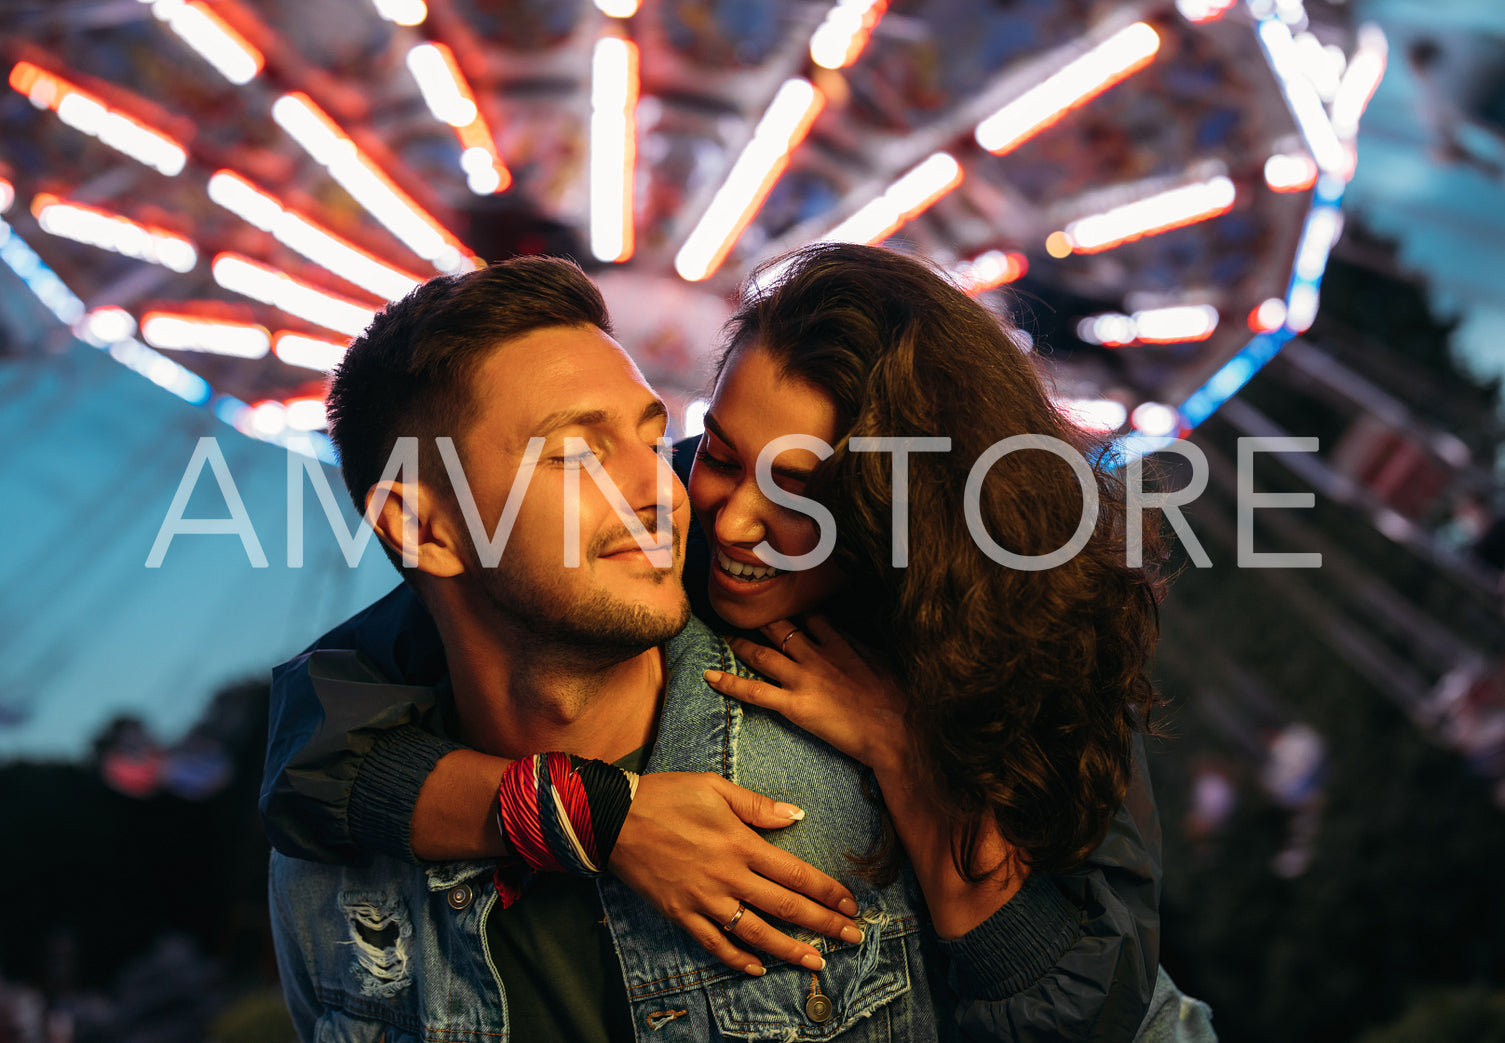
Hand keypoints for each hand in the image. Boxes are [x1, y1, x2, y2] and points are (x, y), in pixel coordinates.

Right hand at [608, 771, 864, 975]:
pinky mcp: (681, 914)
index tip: (850, 904)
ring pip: (755, 932)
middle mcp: (727, 876)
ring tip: (817, 962)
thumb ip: (757, 805)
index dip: (826, 890)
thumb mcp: (714, 787)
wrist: (611, 818)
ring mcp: (703, 899)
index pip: (794, 872)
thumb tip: (796, 816)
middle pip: (785, 906)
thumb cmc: (665, 795)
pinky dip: (737, 959)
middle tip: (853, 938)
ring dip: (790, 949)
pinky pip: (714, 944)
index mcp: (739, 843)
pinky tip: (758, 968)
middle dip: (823, 924)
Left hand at [705, 616, 908, 777]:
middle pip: (780, 626)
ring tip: (724, 637)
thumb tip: (859, 644)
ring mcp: (803, 678)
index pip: (810, 615)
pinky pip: (755, 692)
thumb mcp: (885, 662)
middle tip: (742, 610)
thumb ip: (864, 650)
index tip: (782, 602)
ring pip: (761, 654)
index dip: (794, 608)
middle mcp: (817, 654)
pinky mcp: (795, 705)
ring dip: (740, 644)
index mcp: (841, 641)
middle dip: (760, 617)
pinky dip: (730, 683)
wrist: (898, 728)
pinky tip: (709, 677)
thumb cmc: (900, 699)